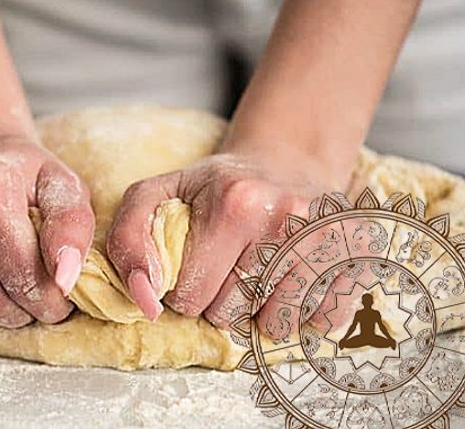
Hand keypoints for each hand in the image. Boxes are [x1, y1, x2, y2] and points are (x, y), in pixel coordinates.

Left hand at [106, 137, 352, 335]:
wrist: (286, 162)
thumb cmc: (215, 186)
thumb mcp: (158, 194)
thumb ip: (129, 237)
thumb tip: (144, 298)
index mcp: (235, 205)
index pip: (190, 296)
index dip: (185, 290)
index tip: (195, 267)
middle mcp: (288, 221)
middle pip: (231, 314)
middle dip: (220, 302)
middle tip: (229, 267)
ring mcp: (329, 240)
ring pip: (276, 325)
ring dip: (260, 311)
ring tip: (259, 274)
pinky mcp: (358, 257)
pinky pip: (321, 321)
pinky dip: (303, 312)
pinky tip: (293, 279)